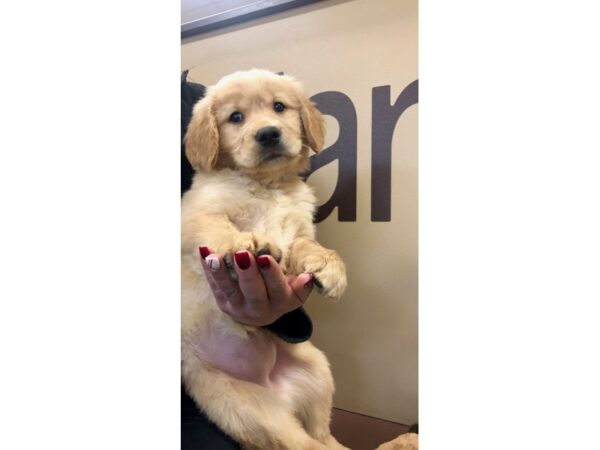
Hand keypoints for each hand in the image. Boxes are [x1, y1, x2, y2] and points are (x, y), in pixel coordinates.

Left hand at [199, 247, 313, 326]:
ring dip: (220, 273)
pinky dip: (208, 269)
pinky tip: (205, 252)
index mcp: (281, 304)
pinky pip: (214, 285)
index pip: (278, 290)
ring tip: (214, 257)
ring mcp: (238, 308)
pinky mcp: (223, 303)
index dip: (271, 274)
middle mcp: (259, 310)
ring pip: (229, 291)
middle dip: (247, 273)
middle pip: (253, 293)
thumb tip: (307, 277)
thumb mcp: (296, 289)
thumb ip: (303, 283)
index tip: (265, 258)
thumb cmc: (282, 290)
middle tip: (242, 254)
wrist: (262, 310)